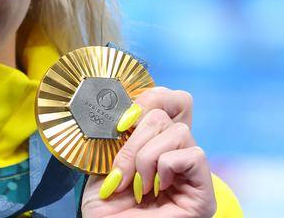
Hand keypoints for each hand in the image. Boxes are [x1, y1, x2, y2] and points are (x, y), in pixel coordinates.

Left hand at [80, 87, 215, 216]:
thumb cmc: (103, 207)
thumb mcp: (102, 160)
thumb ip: (116, 132)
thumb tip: (124, 103)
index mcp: (151, 141)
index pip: (165, 98)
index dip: (146, 98)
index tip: (120, 122)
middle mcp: (173, 153)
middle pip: (165, 111)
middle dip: (135, 137)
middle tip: (122, 169)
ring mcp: (189, 173)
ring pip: (177, 131)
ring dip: (146, 156)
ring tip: (138, 184)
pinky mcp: (203, 192)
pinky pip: (193, 154)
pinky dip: (167, 166)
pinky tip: (156, 188)